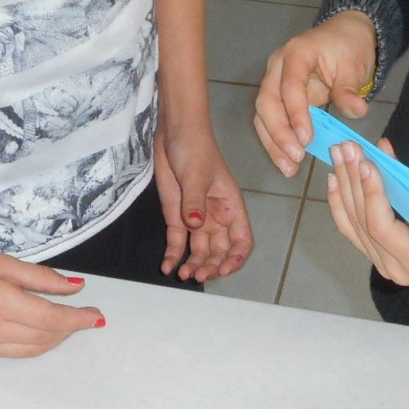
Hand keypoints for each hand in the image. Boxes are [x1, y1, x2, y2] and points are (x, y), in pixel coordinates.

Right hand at [0, 243, 103, 356]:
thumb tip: (75, 287)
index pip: (50, 318)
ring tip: (68, 323)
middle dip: (70, 328)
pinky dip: (35, 343)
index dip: (77, 319)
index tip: (96, 316)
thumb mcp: (0, 262)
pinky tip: (43, 330)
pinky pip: (15, 352)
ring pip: (32, 349)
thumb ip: (39, 277)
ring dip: (55, 338)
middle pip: (45, 337)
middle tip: (86, 316)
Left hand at [155, 121, 254, 282]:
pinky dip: (174, 256)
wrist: (173, 132)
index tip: (223, 269)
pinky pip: (177, 242)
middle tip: (196, 275)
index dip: (236, 258)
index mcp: (230, 206)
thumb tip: (196, 225)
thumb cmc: (195, 148)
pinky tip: (168, 267)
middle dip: (211, 266)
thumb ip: (195, 201)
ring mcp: (196, 218)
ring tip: (182, 275)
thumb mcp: (197, 174)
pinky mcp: (176, 216)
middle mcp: (215, 217)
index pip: (241, 240)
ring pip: (199, 251)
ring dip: (193, 265)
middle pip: (219, 251)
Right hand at [253, 10, 376, 176]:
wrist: (344, 35)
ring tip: (289, 168)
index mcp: (297, 53)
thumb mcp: (355, 66)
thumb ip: (350, 90)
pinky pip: (269, 119)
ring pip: (263, 114)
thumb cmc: (349, 48)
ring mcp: (274, 80)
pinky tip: (287, 162)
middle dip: (279, 133)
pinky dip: (276, 141)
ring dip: (273, 142)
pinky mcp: (277, 95)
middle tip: (296, 158)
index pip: (290, 85)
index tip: (307, 139)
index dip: (296, 113)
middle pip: (267, 101)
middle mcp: (278, 65)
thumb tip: (356, 111)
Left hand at [325, 138, 408, 286]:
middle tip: (346, 148)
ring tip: (337, 157)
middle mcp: (395, 269)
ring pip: (352, 226)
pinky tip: (334, 180)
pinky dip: (341, 203)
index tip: (366, 163)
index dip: (371, 194)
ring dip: (343, 188)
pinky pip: (353, 230)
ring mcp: (384, 265)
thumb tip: (381, 148)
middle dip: (352, 181)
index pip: (382, 227)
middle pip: (362, 223)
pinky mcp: (377, 256)